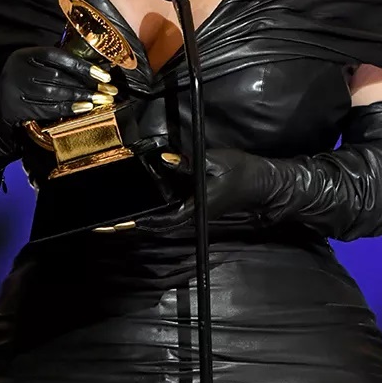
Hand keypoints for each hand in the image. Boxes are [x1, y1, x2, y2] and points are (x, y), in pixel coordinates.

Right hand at [0, 46, 117, 148]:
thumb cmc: (26, 78)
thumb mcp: (35, 63)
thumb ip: (58, 61)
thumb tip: (95, 66)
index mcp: (27, 54)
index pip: (58, 57)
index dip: (82, 65)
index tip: (104, 74)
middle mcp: (20, 69)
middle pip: (59, 76)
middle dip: (86, 84)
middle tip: (107, 90)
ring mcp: (18, 89)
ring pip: (55, 93)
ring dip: (80, 97)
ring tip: (99, 100)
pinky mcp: (20, 108)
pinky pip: (48, 109)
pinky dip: (68, 109)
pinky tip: (83, 108)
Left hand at [137, 148, 281, 233]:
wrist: (262, 182)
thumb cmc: (242, 173)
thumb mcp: (214, 162)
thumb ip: (188, 163)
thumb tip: (164, 159)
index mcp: (197, 208)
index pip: (165, 220)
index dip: (145, 221)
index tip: (126, 221)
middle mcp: (196, 214)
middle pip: (163, 223)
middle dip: (141, 221)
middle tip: (119, 217)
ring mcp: (198, 212)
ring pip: (169, 217)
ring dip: (151, 214)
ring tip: (129, 208)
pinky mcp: (200, 206)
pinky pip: (176, 210)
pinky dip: (162, 207)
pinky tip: (152, 195)